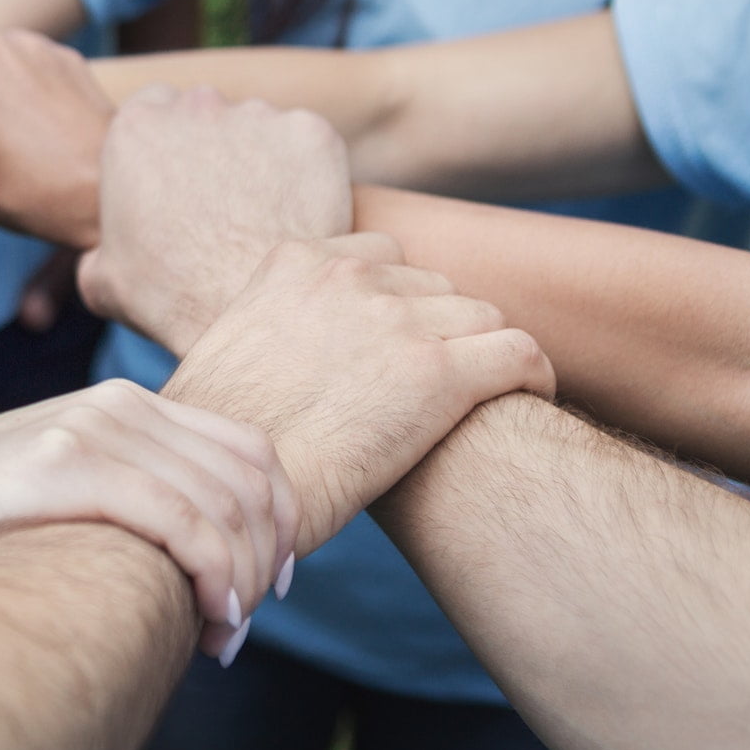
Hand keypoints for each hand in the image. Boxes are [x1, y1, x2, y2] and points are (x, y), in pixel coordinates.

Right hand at [0, 380, 297, 661]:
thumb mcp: (49, 495)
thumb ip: (115, 499)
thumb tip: (176, 557)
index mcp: (118, 404)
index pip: (248, 448)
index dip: (280, 519)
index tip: (270, 585)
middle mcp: (115, 404)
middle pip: (250, 477)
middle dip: (266, 559)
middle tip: (239, 624)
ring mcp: (90, 428)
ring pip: (227, 505)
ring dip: (243, 581)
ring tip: (221, 637)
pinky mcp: (63, 466)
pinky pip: (184, 522)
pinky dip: (215, 579)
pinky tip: (207, 625)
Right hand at [78, 86, 351, 354]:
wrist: (243, 308)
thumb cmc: (167, 297)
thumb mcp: (101, 278)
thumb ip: (101, 245)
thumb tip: (106, 255)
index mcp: (135, 127)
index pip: (151, 109)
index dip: (164, 145)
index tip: (175, 180)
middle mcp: (195, 106)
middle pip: (205, 112)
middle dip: (211, 145)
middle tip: (220, 201)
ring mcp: (257, 114)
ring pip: (258, 126)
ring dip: (259, 157)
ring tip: (262, 215)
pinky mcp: (311, 132)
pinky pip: (306, 143)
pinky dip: (305, 170)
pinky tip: (296, 214)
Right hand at [165, 235, 554, 554]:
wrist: (232, 492)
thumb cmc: (216, 447)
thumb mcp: (224, 357)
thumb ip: (268, 335)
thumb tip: (282, 368)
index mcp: (293, 263)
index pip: (376, 256)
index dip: (392, 304)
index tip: (393, 347)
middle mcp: (348, 277)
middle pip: (432, 286)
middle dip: (436, 330)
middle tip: (430, 388)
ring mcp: (397, 320)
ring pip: (480, 315)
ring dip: (480, 354)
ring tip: (480, 400)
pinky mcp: (442, 373)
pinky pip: (520, 353)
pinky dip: (532, 376)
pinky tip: (527, 401)